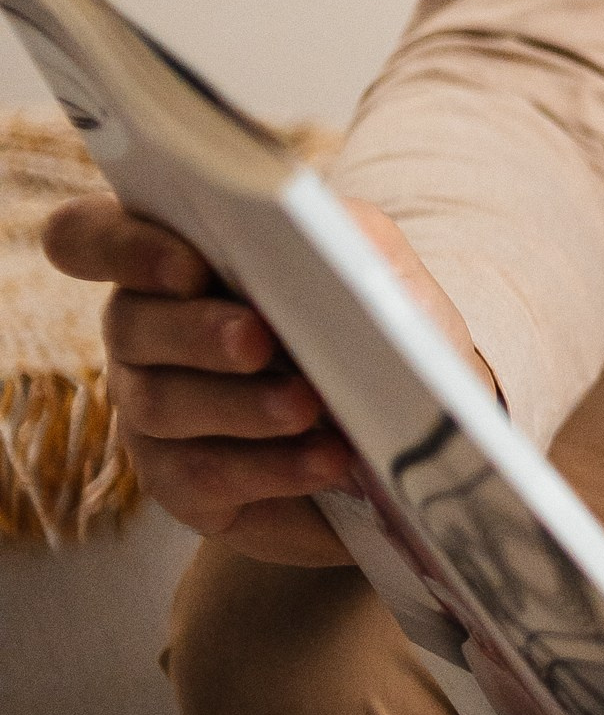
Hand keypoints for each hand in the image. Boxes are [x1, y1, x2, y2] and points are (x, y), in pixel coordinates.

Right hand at [42, 193, 492, 567]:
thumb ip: (334, 232)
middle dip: (197, 331)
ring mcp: (152, 409)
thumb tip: (313, 237)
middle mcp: (143, 331)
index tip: (187, 266)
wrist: (403, 432)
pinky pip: (204, 474)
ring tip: (308, 405)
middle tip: (258, 339)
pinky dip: (272, 466)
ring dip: (242, 404)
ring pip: (163, 403)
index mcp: (170, 260)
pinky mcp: (180, 482)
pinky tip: (328, 459)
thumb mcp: (366, 261)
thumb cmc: (370, 325)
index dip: (119, 246)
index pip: (87, 237)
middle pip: (130, 323)